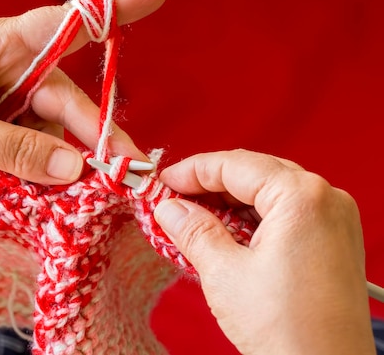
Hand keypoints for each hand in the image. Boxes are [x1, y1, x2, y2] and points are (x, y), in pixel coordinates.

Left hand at [0, 0, 166, 241]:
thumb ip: (15, 149)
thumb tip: (75, 168)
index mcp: (0, 46)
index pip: (66, 25)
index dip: (114, 11)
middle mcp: (10, 72)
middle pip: (69, 100)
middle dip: (97, 134)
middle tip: (124, 171)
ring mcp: (6, 106)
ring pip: (56, 131)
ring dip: (72, 160)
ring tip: (92, 189)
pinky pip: (35, 151)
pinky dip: (48, 171)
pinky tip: (59, 191)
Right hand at [154, 149, 374, 354]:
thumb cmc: (288, 331)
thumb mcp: (225, 274)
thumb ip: (193, 230)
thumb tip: (168, 208)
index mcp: (301, 197)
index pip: (235, 164)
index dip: (191, 171)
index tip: (163, 184)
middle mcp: (325, 198)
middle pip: (254, 173)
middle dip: (209, 186)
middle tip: (173, 201)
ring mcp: (334, 219)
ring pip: (269, 192)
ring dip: (228, 203)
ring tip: (193, 220)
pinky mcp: (333, 240)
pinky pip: (285, 214)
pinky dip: (252, 219)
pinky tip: (225, 234)